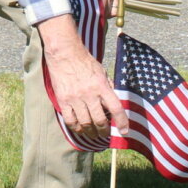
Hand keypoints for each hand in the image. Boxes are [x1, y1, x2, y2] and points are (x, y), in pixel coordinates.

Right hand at [36, 14, 125, 139]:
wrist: (64, 53)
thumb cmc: (85, 62)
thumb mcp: (102, 72)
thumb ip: (108, 87)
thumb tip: (113, 103)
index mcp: (102, 86)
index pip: (116, 108)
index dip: (122, 122)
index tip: (124, 131)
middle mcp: (89, 94)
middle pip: (100, 120)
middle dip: (105, 131)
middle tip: (106, 134)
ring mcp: (75, 98)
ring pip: (85, 123)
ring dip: (92, 132)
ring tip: (94, 134)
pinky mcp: (63, 100)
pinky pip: (70, 120)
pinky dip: (76, 128)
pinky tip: (80, 129)